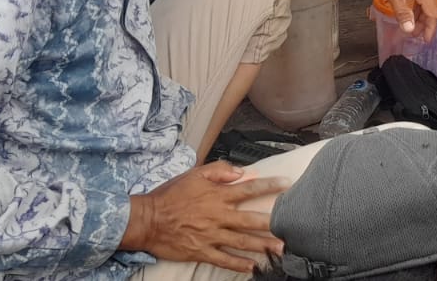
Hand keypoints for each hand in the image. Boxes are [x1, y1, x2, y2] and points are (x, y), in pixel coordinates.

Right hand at [122, 162, 287, 271]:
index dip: (269, 185)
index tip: (286, 184)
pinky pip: (224, 260)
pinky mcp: (201, 251)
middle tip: (289, 228)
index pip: (249, 188)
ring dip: (262, 245)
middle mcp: (217, 216)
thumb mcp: (194, 174)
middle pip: (250, 220)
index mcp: (217, 195)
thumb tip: (241, 172)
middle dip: (272, 224)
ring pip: (241, 242)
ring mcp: (210, 235)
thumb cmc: (170, 195)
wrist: (147, 219)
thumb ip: (219, 170)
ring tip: (279, 249)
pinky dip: (239, 264)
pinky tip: (253, 266)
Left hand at [344, 0, 436, 40]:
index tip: (426, 40)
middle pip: (431, 8)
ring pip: (426, 2)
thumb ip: (403, 13)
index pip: (433, 13)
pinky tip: (409, 10)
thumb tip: (409, 29)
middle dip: (425, 23)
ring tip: (411, 25)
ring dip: (420, 14)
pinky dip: (417, 5)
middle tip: (415, 35)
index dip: (430, 28)